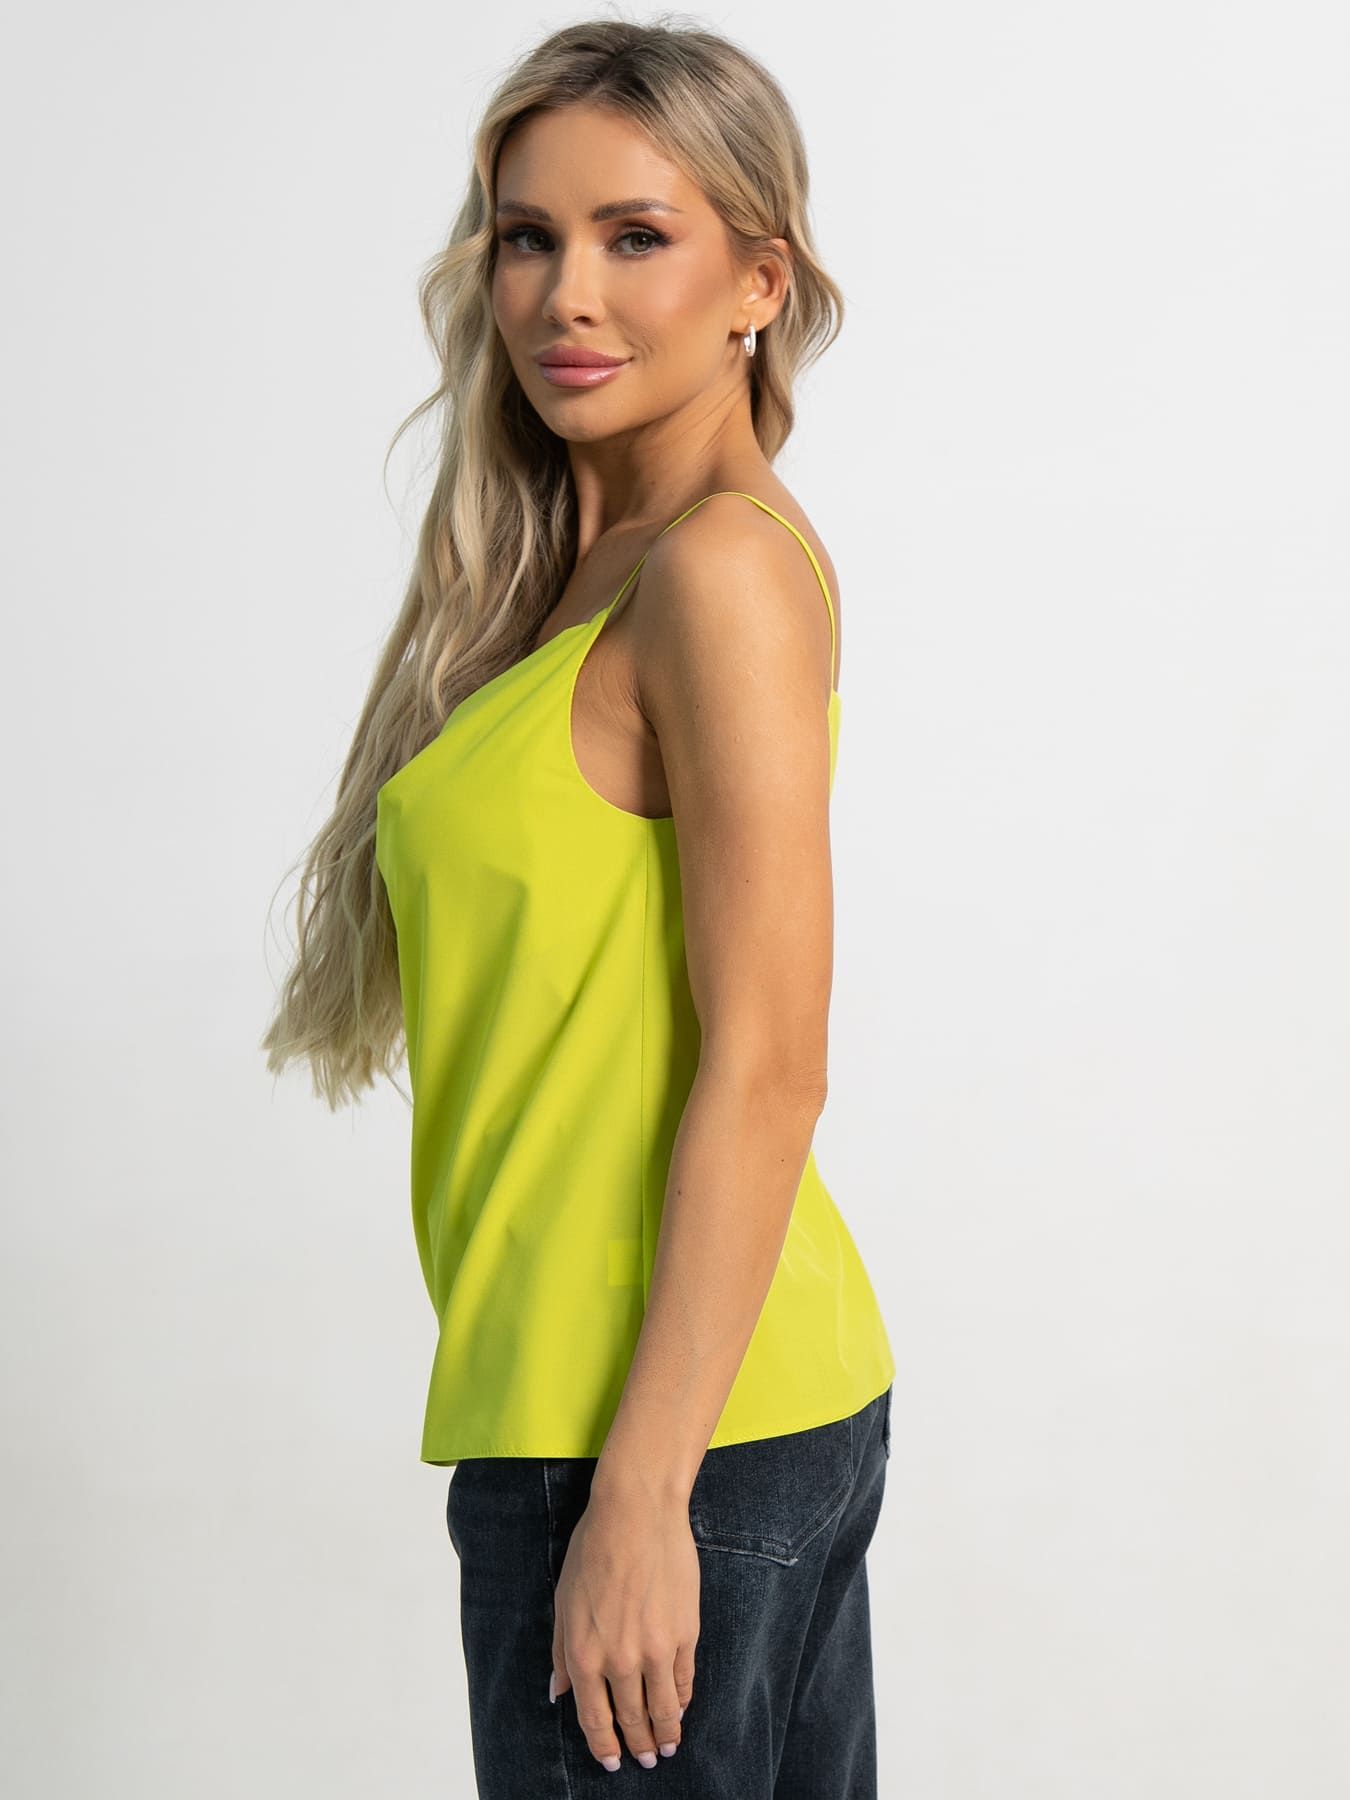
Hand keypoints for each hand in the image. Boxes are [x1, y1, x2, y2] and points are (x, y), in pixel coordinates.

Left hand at [550, 1483, 699, 1769]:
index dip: (604, 1745)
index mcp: (584, 1655)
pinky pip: (684, 1680)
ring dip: (666, 1733)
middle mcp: (620, 1661)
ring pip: (662, 1709)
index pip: (594, 1718)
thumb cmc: (594, 1549)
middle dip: (639, 1746)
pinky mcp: (685, 1633)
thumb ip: (561, 1651)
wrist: (637, 1512)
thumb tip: (558, 1691)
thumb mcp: (563, 1600)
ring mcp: (656, 1649)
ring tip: (669, 1745)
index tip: (612, 1761)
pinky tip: (680, 1706)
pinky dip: (682, 1699)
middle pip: (632, 1720)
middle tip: (646, 1759)